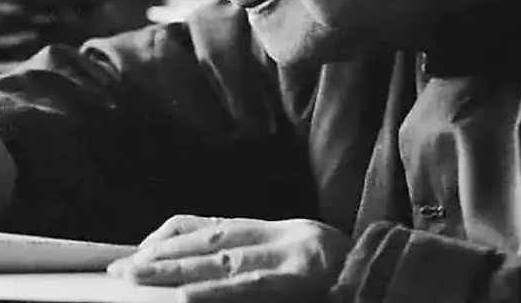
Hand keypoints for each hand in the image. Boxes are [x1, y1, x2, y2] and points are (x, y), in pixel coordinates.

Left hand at [106, 215, 351, 301]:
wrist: (399, 282)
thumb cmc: (352, 279)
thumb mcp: (300, 261)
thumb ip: (260, 260)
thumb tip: (207, 278)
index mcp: (276, 231)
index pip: (211, 225)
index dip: (170, 237)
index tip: (140, 250)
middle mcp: (278, 237)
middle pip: (206, 242)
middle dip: (160, 255)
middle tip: (121, 268)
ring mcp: (288, 260)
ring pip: (217, 263)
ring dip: (172, 272)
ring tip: (136, 278)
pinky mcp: (298, 283)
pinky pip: (248, 290)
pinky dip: (215, 293)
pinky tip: (186, 300)